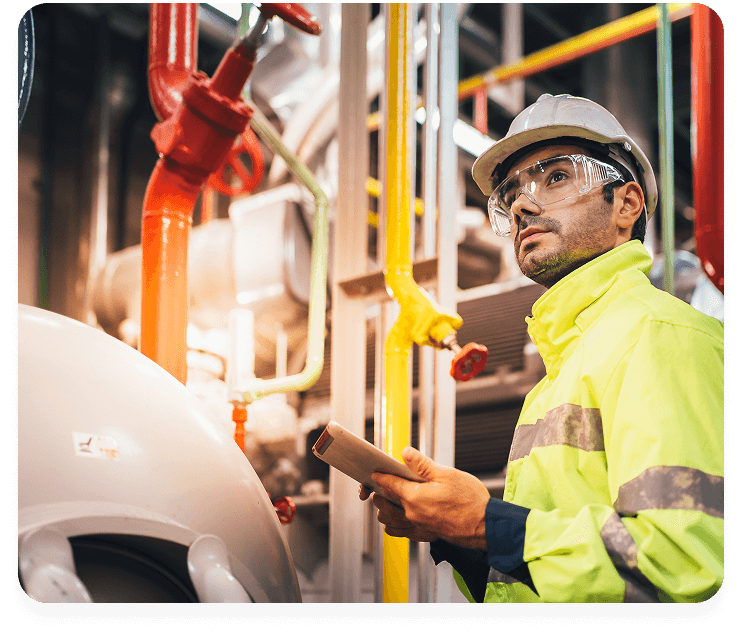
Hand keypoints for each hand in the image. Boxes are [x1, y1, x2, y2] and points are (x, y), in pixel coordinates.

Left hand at [360, 447, 489, 549]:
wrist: (486, 526)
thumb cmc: (470, 501)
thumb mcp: (447, 474)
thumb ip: (422, 464)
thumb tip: (405, 453)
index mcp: (415, 497)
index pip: (390, 484)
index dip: (381, 476)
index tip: (376, 472)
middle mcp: (413, 514)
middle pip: (386, 503)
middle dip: (380, 492)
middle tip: (380, 484)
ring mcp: (419, 526)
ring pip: (391, 520)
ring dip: (385, 509)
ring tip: (386, 500)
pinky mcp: (426, 535)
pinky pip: (402, 532)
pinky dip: (395, 525)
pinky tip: (399, 518)